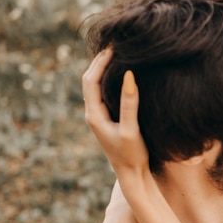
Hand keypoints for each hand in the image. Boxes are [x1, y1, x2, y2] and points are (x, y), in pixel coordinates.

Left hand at [82, 49, 148, 177]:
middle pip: (90, 80)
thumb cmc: (132, 155)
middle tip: (116, 46)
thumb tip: (129, 75)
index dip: (100, 62)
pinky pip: (105, 94)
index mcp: (94, 115)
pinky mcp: (109, 120)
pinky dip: (111, 81)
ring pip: (96, 86)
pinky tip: (124, 76)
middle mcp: (93, 114)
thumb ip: (130, 103)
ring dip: (104, 70)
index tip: (114, 48)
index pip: (91, 80)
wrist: (132, 176)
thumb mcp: (132, 129)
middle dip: (100, 62)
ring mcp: (100, 117)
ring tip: (119, 56)